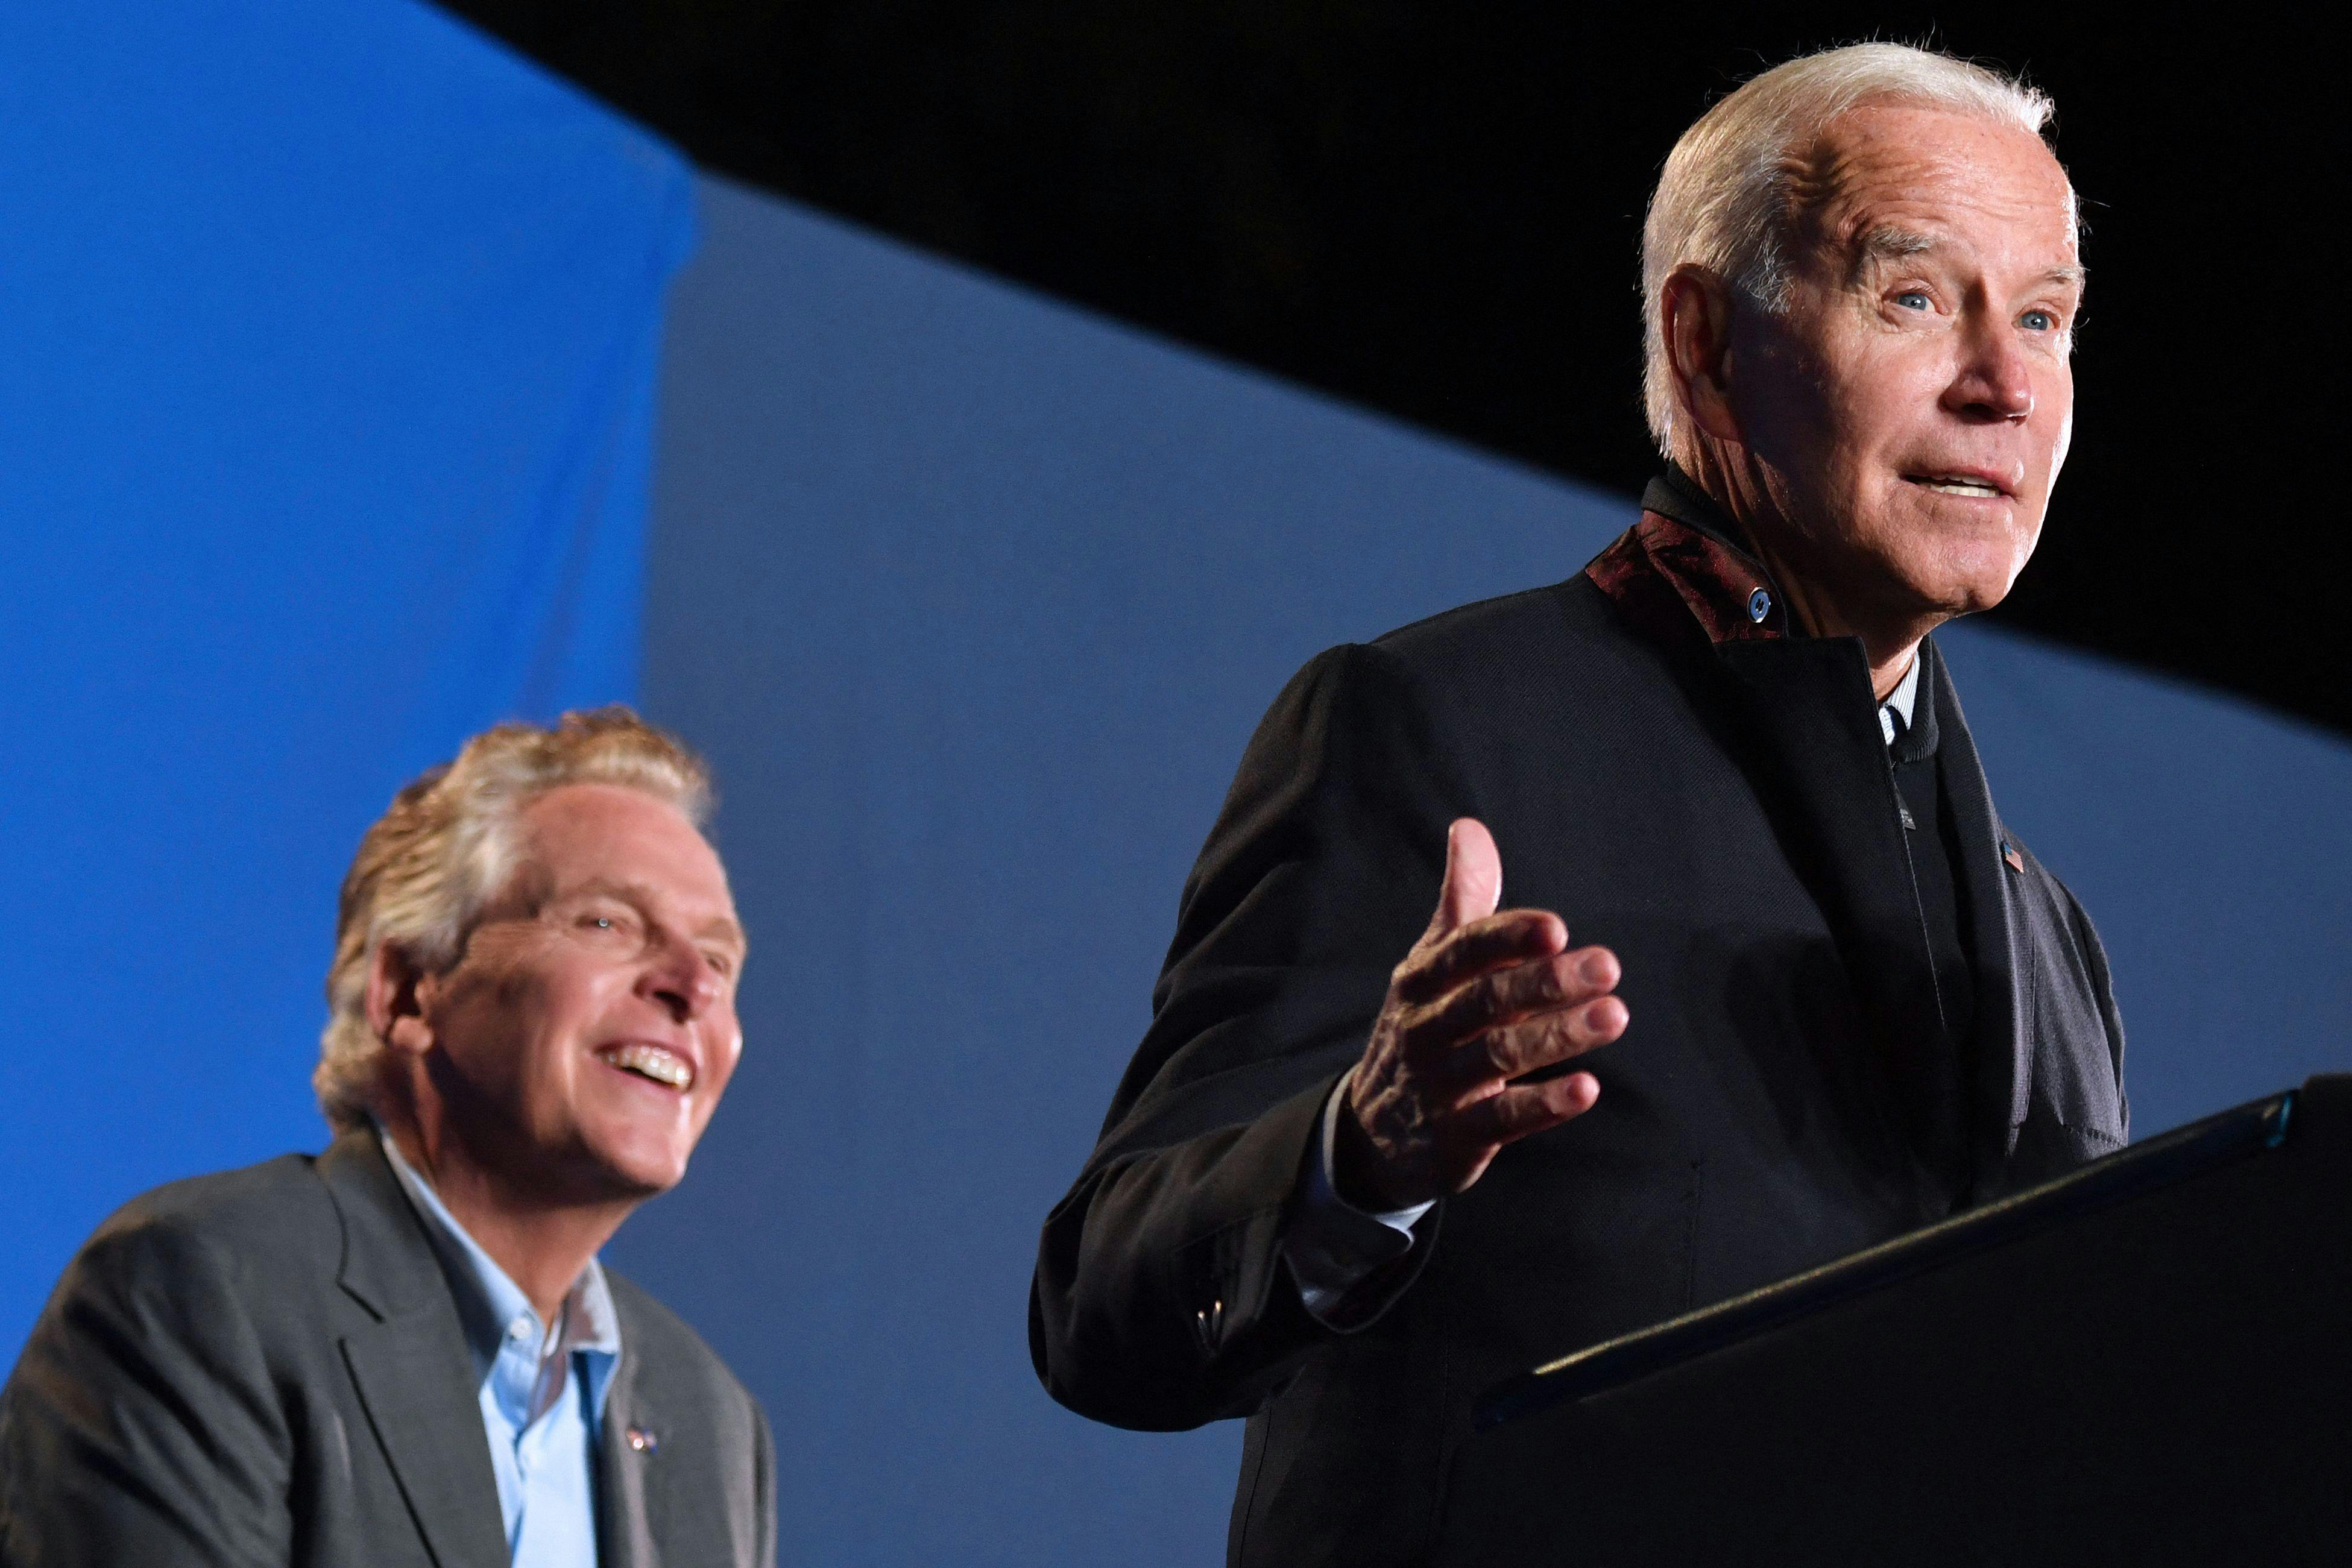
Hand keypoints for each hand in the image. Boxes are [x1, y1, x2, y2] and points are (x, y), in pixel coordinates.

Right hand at [1334, 818, 1626, 1212]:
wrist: (1373, 1132)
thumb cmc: (1424, 1029)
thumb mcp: (1432, 965)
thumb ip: (1462, 901)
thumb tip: (1471, 827)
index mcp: (1419, 981)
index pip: (1461, 952)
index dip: (1507, 938)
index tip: (1557, 927)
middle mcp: (1424, 1029)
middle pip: (1484, 1001)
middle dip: (1545, 982)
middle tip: (1606, 966)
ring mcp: (1438, 1086)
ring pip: (1497, 1057)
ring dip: (1558, 1036)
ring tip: (1614, 1016)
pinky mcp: (1457, 1137)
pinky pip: (1502, 1119)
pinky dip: (1544, 1105)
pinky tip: (1586, 1089)